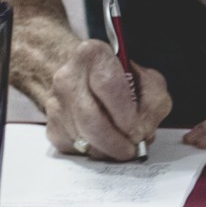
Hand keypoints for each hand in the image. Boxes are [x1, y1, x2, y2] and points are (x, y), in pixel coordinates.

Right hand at [44, 38, 170, 161]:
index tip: (138, 131)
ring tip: (122, 144)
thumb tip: (144, 131)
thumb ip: (154, 102)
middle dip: (116, 142)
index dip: (126, 115)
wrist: (80, 75)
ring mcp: (56, 102)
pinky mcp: (52, 125)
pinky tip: (105, 142)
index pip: (109, 87)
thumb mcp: (145, 78)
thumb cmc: (116, 77)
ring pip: (83, 139)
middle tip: (132, 149)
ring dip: (107, 149)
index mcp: (93, 55)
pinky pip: (75, 149)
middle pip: (91, 120)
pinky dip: (95, 151)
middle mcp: (68, 76)